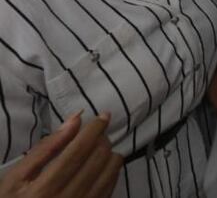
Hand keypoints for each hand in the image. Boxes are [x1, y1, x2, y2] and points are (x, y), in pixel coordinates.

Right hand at [0, 112, 121, 197]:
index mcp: (44, 188)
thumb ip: (46, 147)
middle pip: (97, 160)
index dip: (94, 130)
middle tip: (98, 132)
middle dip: (102, 139)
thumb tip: (75, 119)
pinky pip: (110, 187)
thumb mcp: (17, 176)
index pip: (77, 151)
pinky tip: (103, 165)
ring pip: (110, 172)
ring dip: (110, 153)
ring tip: (100, 147)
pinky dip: (111, 171)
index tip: (103, 116)